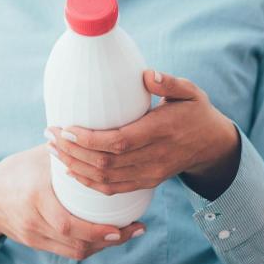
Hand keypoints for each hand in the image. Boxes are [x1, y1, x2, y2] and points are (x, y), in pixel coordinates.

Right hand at [0, 145, 144, 259]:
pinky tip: (106, 237)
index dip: (98, 231)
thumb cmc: (16, 171)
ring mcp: (35, 236)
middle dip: (110, 241)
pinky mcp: (36, 244)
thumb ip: (67, 151)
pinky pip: (68, 251)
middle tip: (135, 230)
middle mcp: (35, 221)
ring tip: (126, 233)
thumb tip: (101, 135)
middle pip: (78, 243)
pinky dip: (89, 246)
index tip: (123, 226)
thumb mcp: (38, 157)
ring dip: (104, 246)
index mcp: (36, 198)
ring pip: (76, 251)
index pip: (69, 224)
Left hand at [47, 70, 240, 200]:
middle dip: (73, 151)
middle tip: (51, 134)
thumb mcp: (191, 92)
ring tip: (54, 149)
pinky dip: (89, 182)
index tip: (67, 128)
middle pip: (106, 163)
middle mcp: (155, 157)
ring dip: (75, 166)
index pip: (119, 142)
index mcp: (162, 132)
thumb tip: (146, 74)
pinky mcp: (147, 182)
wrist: (212, 145)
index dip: (90, 140)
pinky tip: (71, 169)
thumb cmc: (196, 112)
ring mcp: (150, 174)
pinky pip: (113, 189)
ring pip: (105, 179)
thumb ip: (169, 83)